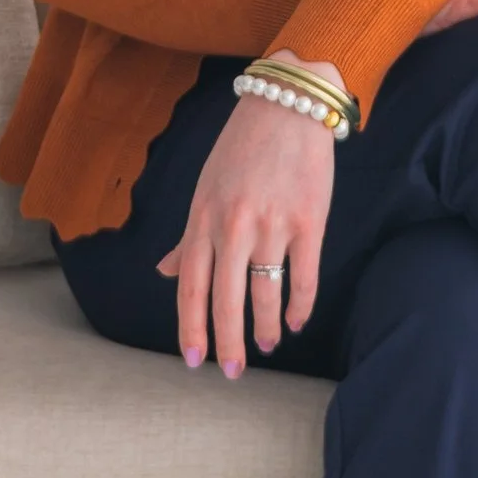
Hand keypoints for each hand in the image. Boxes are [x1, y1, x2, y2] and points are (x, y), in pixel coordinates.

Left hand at [155, 49, 338, 376]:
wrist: (289, 104)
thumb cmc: (242, 146)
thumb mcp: (205, 188)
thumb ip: (189, 236)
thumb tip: (168, 273)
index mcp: (202, 219)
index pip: (192, 288)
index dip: (191, 328)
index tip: (194, 361)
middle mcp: (233, 227)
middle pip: (226, 300)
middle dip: (228, 343)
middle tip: (232, 373)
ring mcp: (272, 226)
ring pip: (266, 294)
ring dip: (267, 327)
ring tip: (268, 346)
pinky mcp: (309, 222)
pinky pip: (305, 276)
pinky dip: (301, 305)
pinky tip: (298, 321)